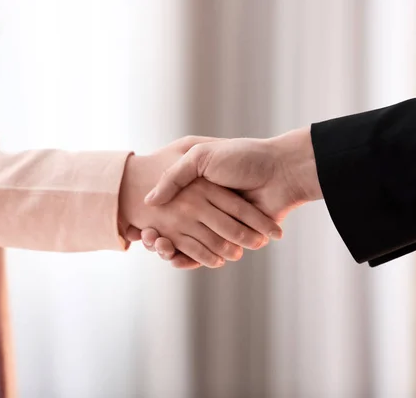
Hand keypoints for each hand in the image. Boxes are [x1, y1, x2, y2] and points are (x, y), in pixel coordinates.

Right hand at [139, 128, 322, 266]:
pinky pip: (208, 253)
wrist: (280, 171)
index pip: (166, 207)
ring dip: (169, 248)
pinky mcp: (234, 238)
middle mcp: (206, 207)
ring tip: (157, 245)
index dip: (150, 216)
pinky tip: (174, 257)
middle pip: (173, 228)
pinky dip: (191, 259)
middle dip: (156, 235)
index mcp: (197, 188)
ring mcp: (220, 224)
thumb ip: (175, 175)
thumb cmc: (242, 158)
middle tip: (142, 236)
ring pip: (187, 243)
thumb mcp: (201, 156)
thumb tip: (150, 200)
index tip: (135, 222)